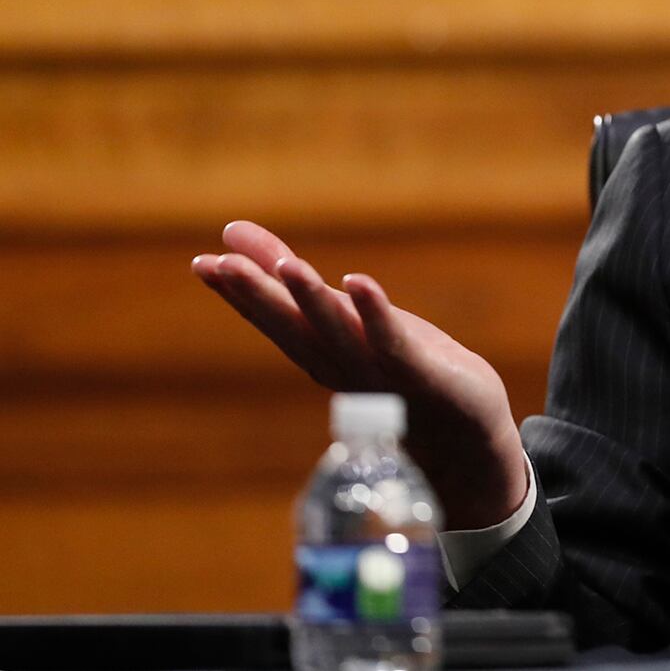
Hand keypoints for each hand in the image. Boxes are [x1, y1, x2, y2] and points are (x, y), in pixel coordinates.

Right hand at [192, 219, 529, 529]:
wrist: (462, 438)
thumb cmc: (398, 368)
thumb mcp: (348, 317)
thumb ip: (297, 283)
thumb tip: (240, 238)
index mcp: (322, 352)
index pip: (275, 319)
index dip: (240, 293)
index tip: (201, 263)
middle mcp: (341, 364)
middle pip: (295, 327)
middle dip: (259, 296)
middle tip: (219, 264)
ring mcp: (379, 372)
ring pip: (338, 332)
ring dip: (310, 299)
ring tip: (286, 265)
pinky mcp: (421, 373)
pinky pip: (392, 341)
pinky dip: (374, 313)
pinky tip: (358, 280)